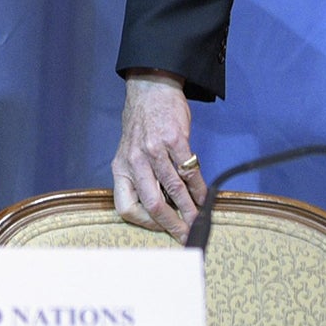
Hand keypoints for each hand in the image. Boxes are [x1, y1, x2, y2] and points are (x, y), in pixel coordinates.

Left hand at [110, 70, 201, 239]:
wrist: (150, 90)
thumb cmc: (141, 126)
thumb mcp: (130, 153)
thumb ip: (141, 179)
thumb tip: (164, 210)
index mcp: (121, 168)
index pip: (126, 207)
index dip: (145, 223)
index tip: (161, 228)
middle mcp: (134, 161)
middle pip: (152, 204)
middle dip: (173, 224)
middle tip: (186, 235)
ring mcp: (153, 149)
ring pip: (174, 190)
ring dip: (190, 209)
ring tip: (199, 220)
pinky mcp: (174, 139)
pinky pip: (189, 170)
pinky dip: (199, 187)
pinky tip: (204, 196)